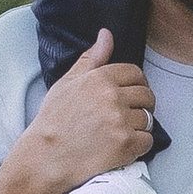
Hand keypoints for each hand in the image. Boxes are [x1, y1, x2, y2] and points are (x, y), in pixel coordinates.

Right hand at [18, 28, 159, 193]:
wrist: (45, 158)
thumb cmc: (53, 121)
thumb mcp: (67, 83)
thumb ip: (91, 59)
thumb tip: (107, 35)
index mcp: (99, 78)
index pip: (135, 73)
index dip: (135, 84)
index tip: (128, 95)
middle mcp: (112, 97)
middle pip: (146, 96)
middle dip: (140, 105)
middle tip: (125, 116)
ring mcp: (120, 121)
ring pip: (148, 119)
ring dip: (138, 126)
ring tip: (118, 132)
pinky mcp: (126, 145)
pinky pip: (147, 140)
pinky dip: (138, 145)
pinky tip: (122, 147)